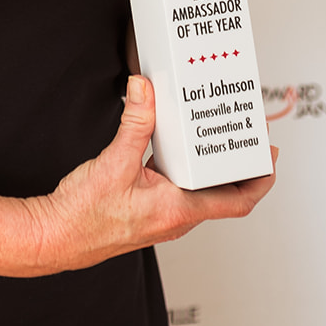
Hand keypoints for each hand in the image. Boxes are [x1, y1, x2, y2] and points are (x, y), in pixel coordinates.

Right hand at [24, 76, 277, 273]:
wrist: (55, 237)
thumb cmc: (84, 216)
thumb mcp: (114, 161)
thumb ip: (135, 121)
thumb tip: (145, 89)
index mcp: (179, 211)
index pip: (238, 201)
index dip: (261, 179)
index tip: (270, 156)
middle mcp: (176, 218)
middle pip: (224, 193)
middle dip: (238, 165)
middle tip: (246, 136)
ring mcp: (163, 217)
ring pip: (201, 191)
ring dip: (213, 167)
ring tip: (216, 138)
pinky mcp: (148, 211)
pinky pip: (179, 190)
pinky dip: (187, 169)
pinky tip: (175, 148)